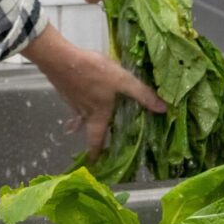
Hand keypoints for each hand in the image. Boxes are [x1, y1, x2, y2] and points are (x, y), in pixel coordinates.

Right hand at [22, 24, 166, 160]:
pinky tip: (78, 95)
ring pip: (80, 116)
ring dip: (84, 122)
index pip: (96, 140)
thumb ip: (141, 94)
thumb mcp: (122, 81)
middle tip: (93, 147)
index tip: (95, 164)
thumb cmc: (92, 72)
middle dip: (90, 138)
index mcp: (98, 114)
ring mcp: (72, 101)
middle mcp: (84, 112)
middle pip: (87, 130)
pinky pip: (73, 102)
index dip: (96, 153)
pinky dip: (77, 103)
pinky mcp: (65, 89)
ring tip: (87, 123)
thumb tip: (163, 109)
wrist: (60, 59)